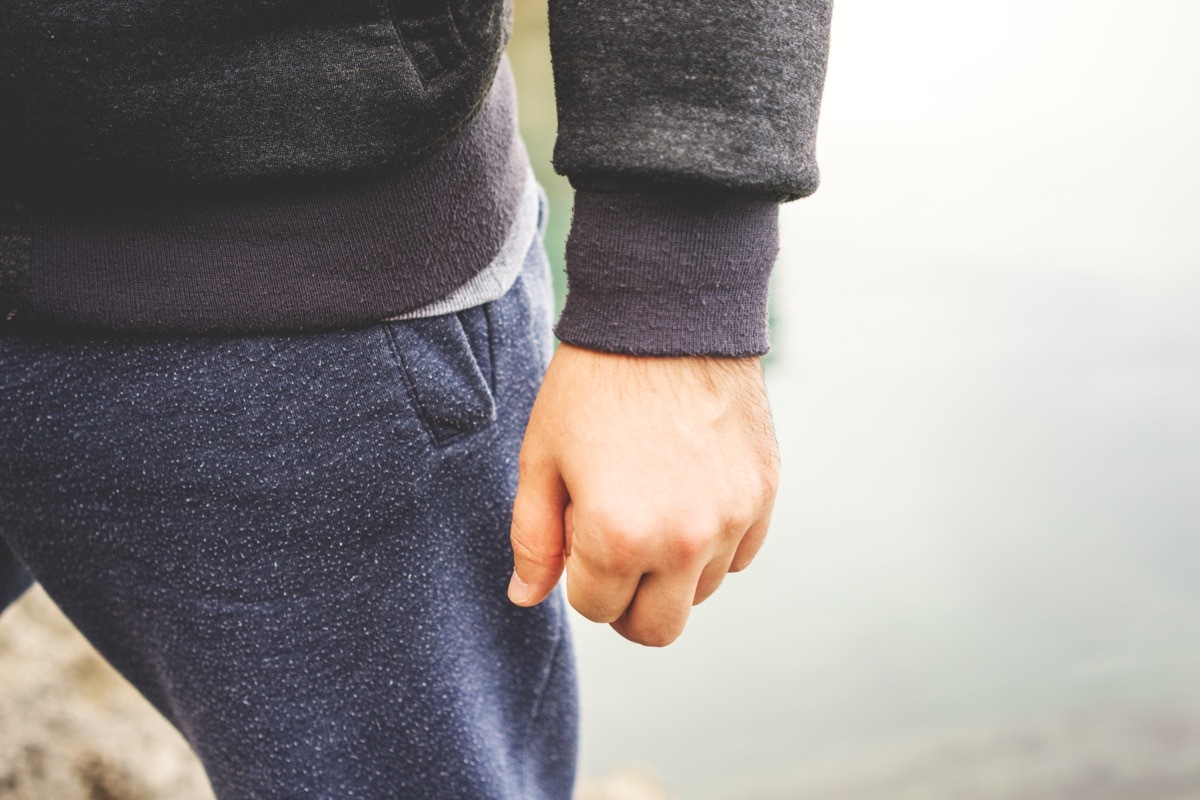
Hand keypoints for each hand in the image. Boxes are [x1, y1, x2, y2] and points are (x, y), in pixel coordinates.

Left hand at [508, 342, 778, 645]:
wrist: (669, 316)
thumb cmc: (593, 383)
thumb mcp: (542, 457)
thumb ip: (533, 538)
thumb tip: (526, 596)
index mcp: (620, 537)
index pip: (595, 608)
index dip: (577, 576)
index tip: (577, 532)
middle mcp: (685, 541)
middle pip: (658, 629)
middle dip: (627, 603)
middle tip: (613, 554)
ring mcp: (733, 519)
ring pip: (702, 592)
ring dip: (673, 571)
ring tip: (651, 504)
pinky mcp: (764, 495)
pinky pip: (740, 554)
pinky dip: (714, 543)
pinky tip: (689, 492)